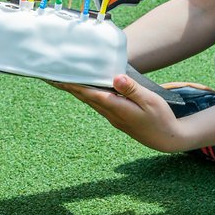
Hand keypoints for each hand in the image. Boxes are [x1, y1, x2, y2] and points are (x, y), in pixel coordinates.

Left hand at [54, 74, 187, 152]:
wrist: (166, 139)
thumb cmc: (161, 117)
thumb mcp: (150, 101)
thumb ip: (132, 89)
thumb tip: (116, 78)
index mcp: (117, 107)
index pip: (90, 93)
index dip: (73, 84)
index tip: (57, 76)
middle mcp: (110, 113)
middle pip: (83, 96)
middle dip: (66, 85)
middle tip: (48, 75)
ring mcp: (112, 116)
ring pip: (88, 100)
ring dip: (74, 89)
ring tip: (60, 78)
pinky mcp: (116, 116)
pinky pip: (96, 102)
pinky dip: (86, 93)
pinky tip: (83, 87)